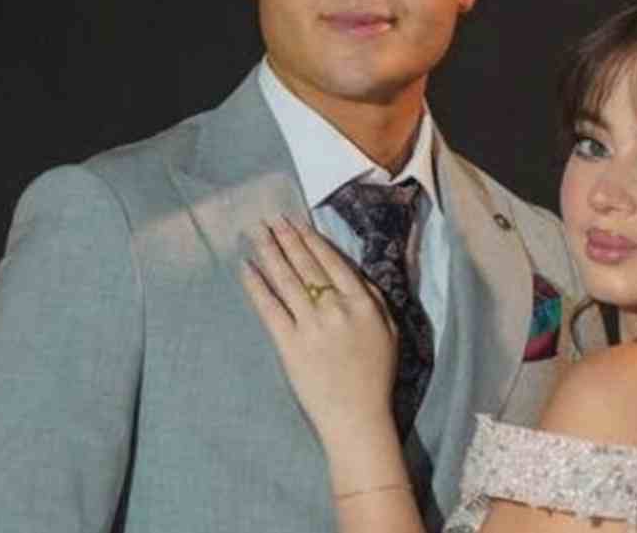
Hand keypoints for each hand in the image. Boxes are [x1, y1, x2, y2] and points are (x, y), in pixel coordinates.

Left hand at [240, 218, 398, 445]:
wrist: (357, 417)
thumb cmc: (376, 375)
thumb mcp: (390, 331)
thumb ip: (375, 298)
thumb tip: (354, 274)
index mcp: (362, 303)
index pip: (332, 262)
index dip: (312, 240)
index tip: (297, 223)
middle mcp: (336, 308)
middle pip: (306, 265)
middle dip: (286, 238)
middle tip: (271, 219)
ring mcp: (310, 326)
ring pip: (286, 279)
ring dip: (270, 252)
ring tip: (257, 233)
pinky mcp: (289, 345)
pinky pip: (269, 308)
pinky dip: (257, 285)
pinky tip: (247, 268)